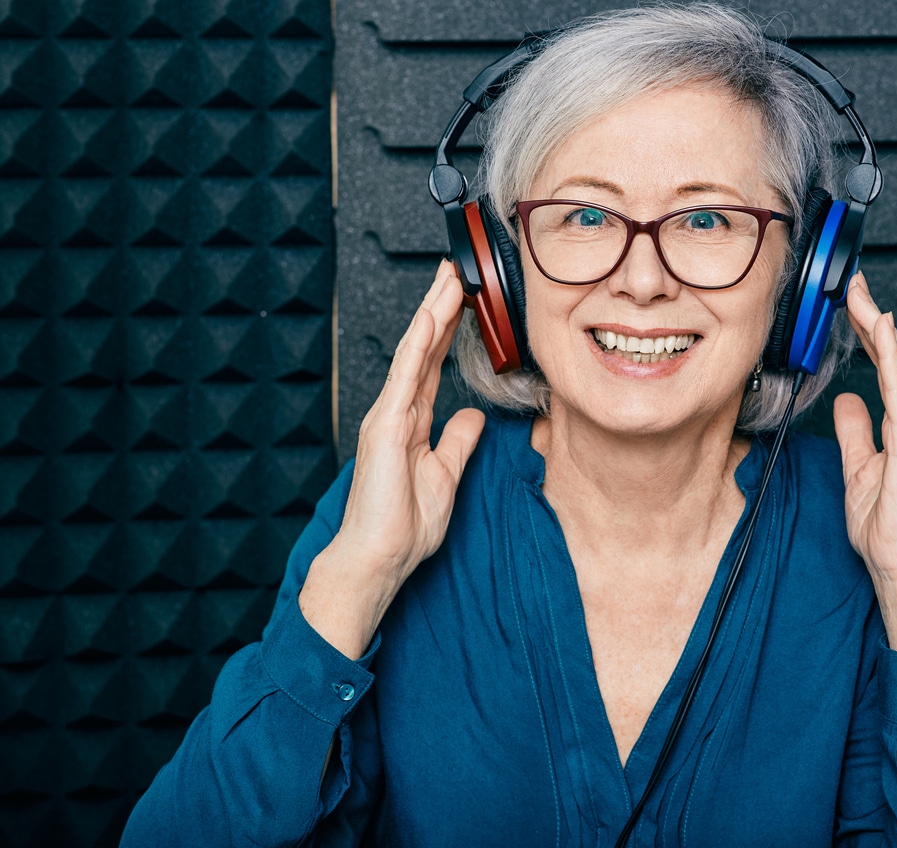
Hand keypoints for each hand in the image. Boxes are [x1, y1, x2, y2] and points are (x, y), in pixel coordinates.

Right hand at [299, 261, 485, 657]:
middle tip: (456, 270)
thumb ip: (457, 443)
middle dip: (441, 308)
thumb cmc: (404, 526)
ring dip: (432, 312)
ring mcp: (389, 415)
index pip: (433, 366)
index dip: (449, 333)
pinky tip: (431, 316)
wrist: (380, 557)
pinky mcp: (385, 425)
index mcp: (411, 424)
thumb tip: (473, 417)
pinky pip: (406, 375)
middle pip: (423, 349)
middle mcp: (398, 412)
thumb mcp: (445, 476)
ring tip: (447, 277)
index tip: (465, 302)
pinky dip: (419, 343)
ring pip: (414, 352)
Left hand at [833, 272, 896, 656]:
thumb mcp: (860, 471)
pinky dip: (893, 358)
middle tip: (854, 284)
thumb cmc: (890, 530)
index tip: (854, 305)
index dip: (872, 335)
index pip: (888, 369)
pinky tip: (883, 332)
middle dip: (875, 318)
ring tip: (861, 296)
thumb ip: (856, 434)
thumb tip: (848, 402)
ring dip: (881, 328)